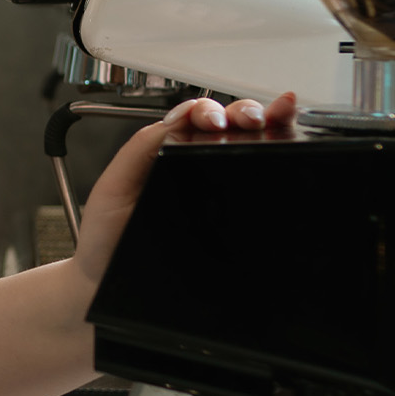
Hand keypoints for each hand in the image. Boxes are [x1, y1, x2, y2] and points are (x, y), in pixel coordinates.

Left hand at [69, 94, 297, 285]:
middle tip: (249, 120)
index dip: (210, 111)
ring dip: (269, 126)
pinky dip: (278, 156)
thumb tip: (180, 115)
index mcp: (167, 154)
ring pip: (251, 148)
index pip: (197, 120)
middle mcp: (195, 169)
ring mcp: (216, 193)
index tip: (213, 119)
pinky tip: (286, 141)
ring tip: (274, 121)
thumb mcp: (115, 186)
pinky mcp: (232, 221)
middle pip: (231, 129)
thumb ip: (142, 147)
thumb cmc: (108, 240)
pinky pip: (257, 185)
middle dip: (245, 113)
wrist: (109, 285)